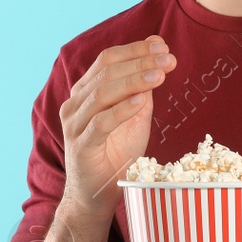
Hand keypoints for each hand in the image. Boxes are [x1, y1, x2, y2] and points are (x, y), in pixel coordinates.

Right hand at [58, 36, 177, 220]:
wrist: (97, 194)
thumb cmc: (116, 154)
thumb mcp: (135, 117)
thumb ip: (142, 89)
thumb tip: (157, 58)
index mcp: (85, 92)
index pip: (107, 60)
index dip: (135, 49)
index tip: (162, 47)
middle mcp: (75, 104)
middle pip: (106, 72)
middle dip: (140, 62)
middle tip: (167, 59)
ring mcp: (74, 125)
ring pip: (102, 93)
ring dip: (133, 81)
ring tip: (159, 75)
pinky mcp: (80, 147)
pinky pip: (100, 124)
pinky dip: (121, 110)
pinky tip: (140, 101)